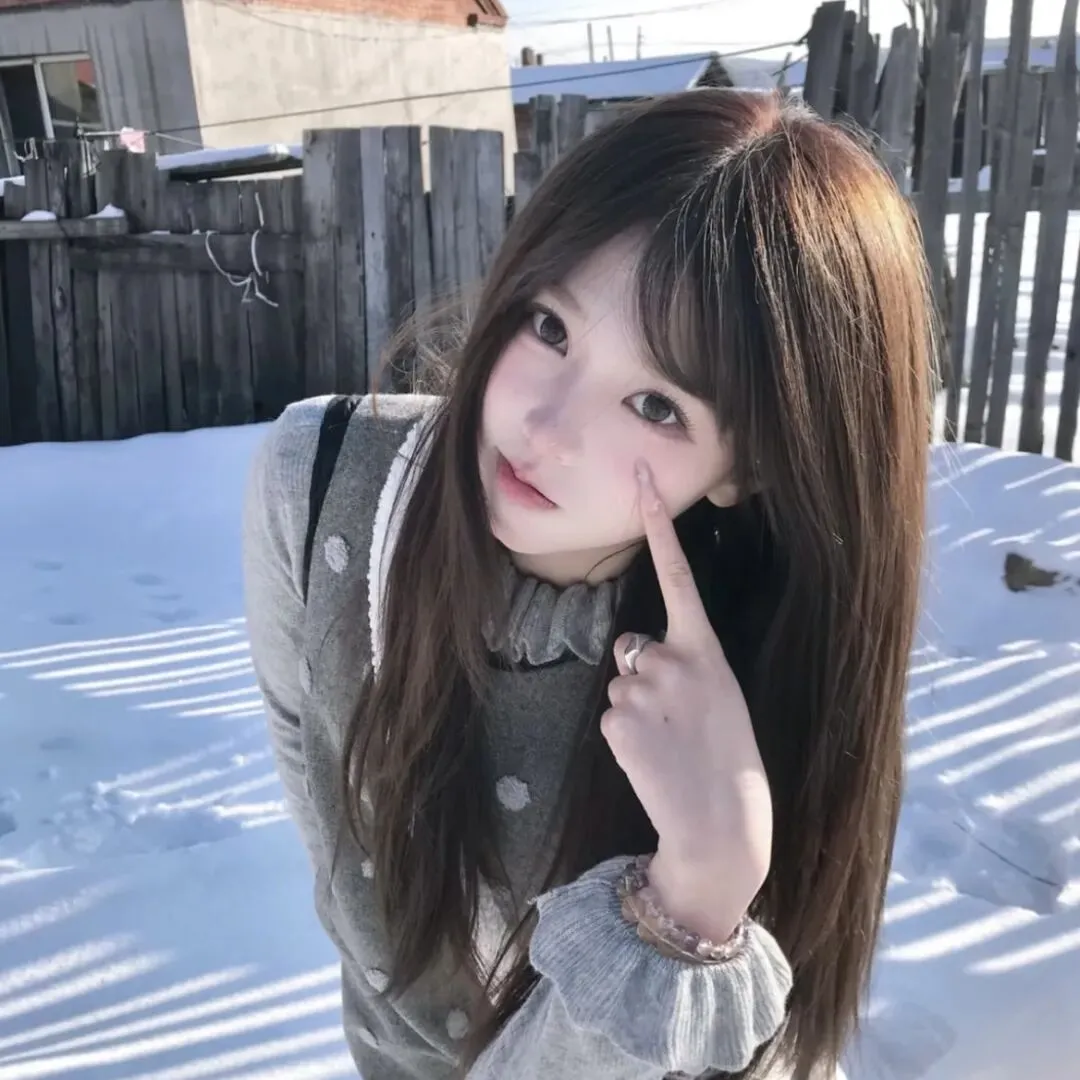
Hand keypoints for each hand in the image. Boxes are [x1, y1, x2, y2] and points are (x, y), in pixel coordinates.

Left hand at [601, 462, 772, 938]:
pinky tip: (651, 760)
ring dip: (636, 709)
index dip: (656, 524)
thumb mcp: (724, 700)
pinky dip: (625, 736)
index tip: (639, 476)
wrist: (720, 828)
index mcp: (706, 649)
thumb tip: (640, 658)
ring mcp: (642, 689)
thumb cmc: (731, 763)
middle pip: (633, 646)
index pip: (677, 574)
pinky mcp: (615, 721)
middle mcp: (672, 659)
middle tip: (677, 723)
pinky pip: (610, 717)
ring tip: (668, 745)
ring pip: (620, 684)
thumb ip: (688, 666)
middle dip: (644, 675)